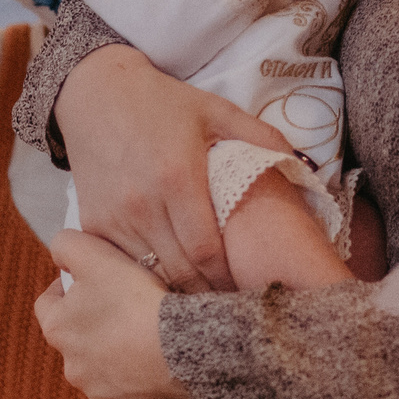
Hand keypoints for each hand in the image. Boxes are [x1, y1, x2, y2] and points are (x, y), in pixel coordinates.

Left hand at [35, 230, 191, 398]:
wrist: (181, 348)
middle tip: (127, 307)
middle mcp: (73, 369)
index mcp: (59, 330)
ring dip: (119, 358)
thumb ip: (67, 245)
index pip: (47, 304)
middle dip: (96, 326)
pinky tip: (164, 369)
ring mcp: (102, 396)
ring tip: (149, 338)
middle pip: (77, 341)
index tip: (88, 281)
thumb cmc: (135, 300)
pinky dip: (143, 387)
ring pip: (105, 372)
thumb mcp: (95, 255)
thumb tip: (58, 250)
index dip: (65, 289)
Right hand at [58, 46, 288, 291]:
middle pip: (180, 272)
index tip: (244, 290)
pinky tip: (164, 277)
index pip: (206, 252)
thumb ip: (261, 136)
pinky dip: (144, 274)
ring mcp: (115, 218)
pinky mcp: (93, 224)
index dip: (226, 278)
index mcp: (179, 179)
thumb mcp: (215, 110)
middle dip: (205, 293)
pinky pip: (124, 263)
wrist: (96, 94)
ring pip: (149, 274)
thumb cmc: (161, 103)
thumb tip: (304, 164)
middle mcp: (144, 204)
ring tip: (200, 299)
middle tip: (228, 305)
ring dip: (174, 289)